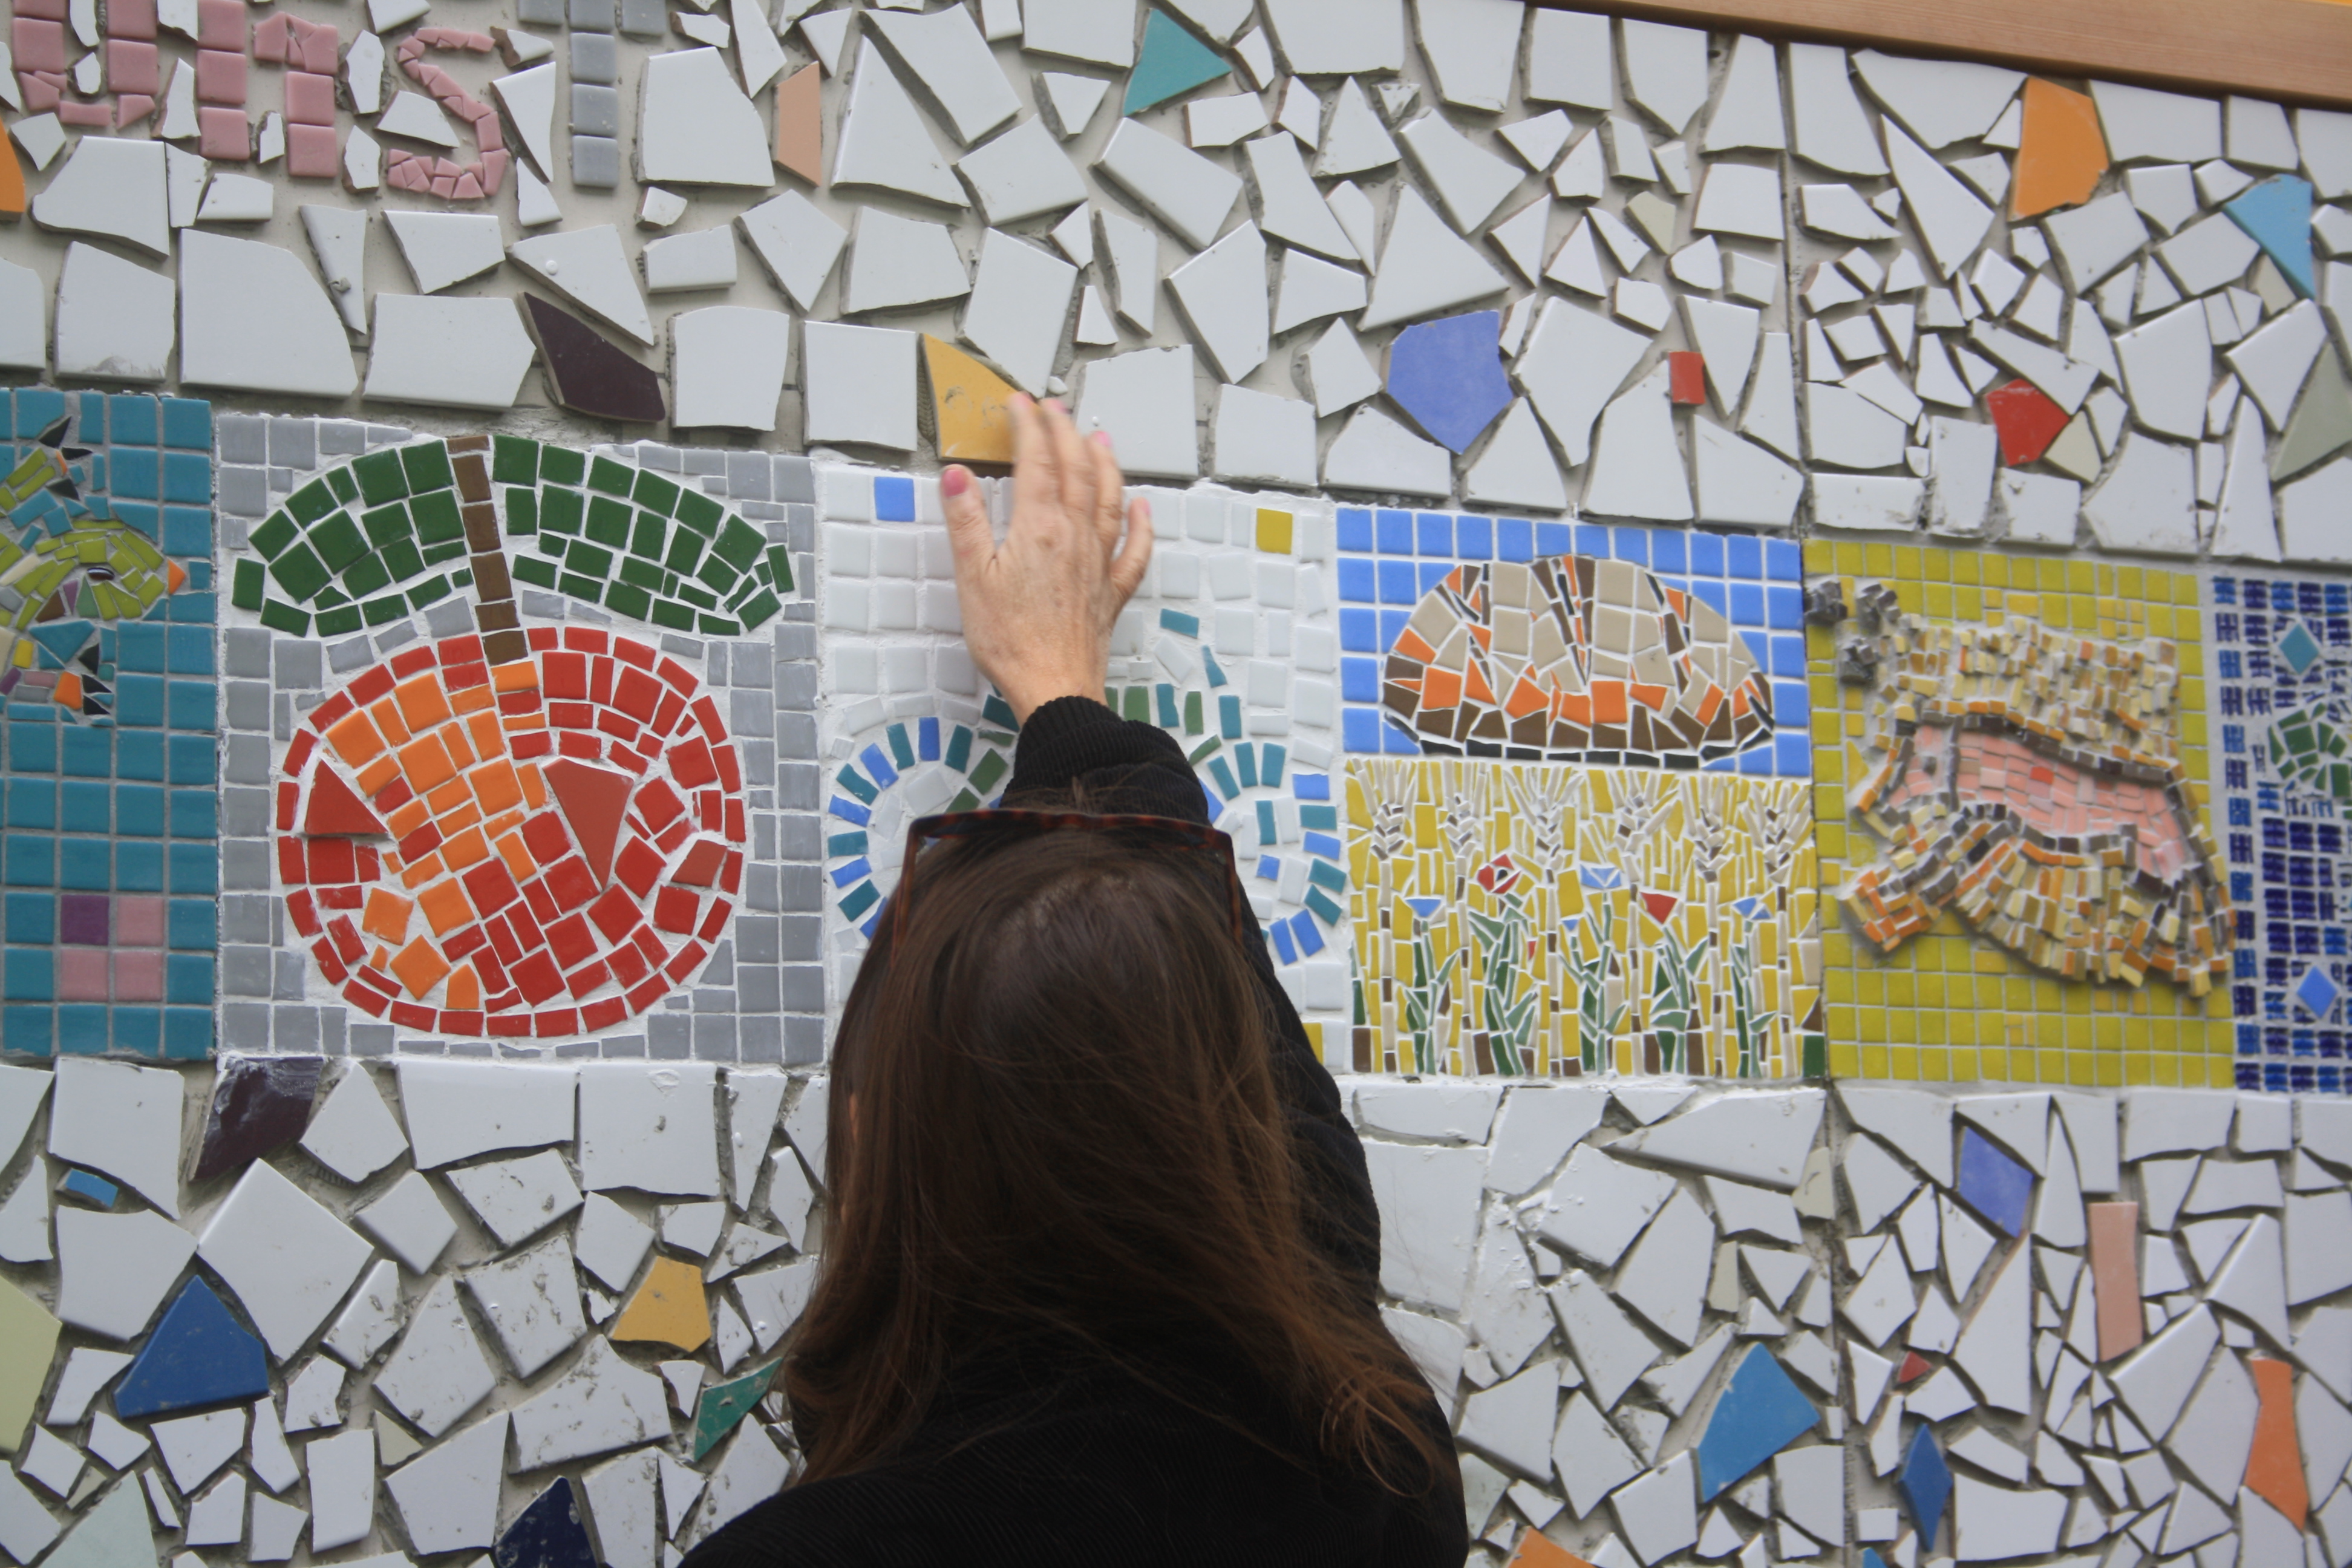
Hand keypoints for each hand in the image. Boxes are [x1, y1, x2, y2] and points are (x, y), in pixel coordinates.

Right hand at [941, 395, 1152, 724]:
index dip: (1028, 425)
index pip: (1035, 460)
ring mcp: (1098, 563)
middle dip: (1065, 432)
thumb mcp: (971, 578)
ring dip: (1105, 463)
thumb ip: (966, 522)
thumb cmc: (1010, 641)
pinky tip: (1142, 507)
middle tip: (1055, 408)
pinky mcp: (1110, 592)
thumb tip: (956, 475)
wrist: (1053, 687)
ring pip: (1109, 499)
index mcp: (1039, 528)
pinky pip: (1134, 549)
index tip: (1019, 403)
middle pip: (1075, 470)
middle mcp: (1075, 537)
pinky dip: (1142, 523)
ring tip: (1100, 439)